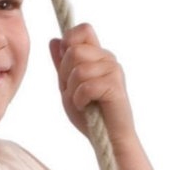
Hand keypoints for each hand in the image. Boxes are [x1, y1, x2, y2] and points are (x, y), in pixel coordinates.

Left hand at [49, 23, 134, 141]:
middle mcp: (107, 59)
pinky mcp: (115, 85)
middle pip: (74, 50)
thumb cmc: (89, 115)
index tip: (66, 66)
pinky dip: (80, 100)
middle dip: (65, 75)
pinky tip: (86, 107)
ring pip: (79, 69)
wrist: (108, 140)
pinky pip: (86, 85)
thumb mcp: (68, 87)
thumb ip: (62, 65)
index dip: (68, 41)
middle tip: (74, 93)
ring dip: (73, 91)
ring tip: (82, 102)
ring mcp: (113, 70)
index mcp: (97, 56)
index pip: (82, 30)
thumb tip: (54, 40)